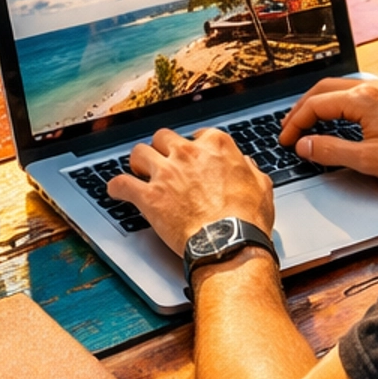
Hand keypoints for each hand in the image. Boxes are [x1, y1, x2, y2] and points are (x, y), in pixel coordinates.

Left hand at [109, 127, 275, 255]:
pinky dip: (116, 187)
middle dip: (161, 148)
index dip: (193, 146)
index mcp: (216, 146)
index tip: (191, 155)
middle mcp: (188, 154)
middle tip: (162, 161)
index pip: (198, 135)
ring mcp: (166, 173)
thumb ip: (249, 169)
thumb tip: (245, 164)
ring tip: (138, 171)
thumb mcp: (261, 186)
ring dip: (137, 162)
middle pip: (163, 137)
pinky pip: (122, 184)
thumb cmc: (247, 219)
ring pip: (138, 152)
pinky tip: (116, 190)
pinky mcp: (150, 196)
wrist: (230, 243)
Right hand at [278, 76, 377, 184]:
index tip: (286, 139)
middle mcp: (373, 87)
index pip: (315, 105)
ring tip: (310, 120)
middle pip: (324, 89)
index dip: (295, 122)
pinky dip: (341, 101)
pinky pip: (359, 91)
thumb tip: (305, 145)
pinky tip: (342, 115)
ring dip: (321, 102)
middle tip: (290, 127)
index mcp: (363, 100)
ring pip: (342, 87)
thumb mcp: (369, 160)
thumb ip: (332, 151)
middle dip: (302, 108)